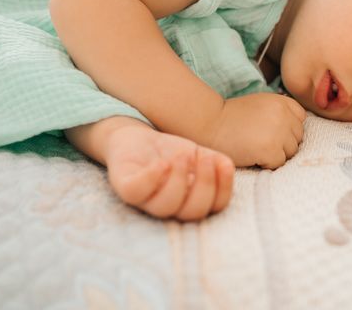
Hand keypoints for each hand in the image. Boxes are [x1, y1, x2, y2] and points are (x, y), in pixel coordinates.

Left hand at [104, 124, 234, 220]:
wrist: (137, 139)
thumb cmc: (172, 152)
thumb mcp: (201, 155)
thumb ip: (217, 163)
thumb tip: (225, 167)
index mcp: (191, 202)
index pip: (215, 207)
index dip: (223, 188)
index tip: (222, 163)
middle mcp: (170, 207)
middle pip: (192, 212)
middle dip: (204, 185)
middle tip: (205, 159)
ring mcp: (146, 202)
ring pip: (165, 207)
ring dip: (179, 180)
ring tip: (182, 156)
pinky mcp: (126, 189)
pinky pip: (136, 192)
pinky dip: (151, 178)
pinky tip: (162, 163)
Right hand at [207, 93, 305, 168]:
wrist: (208, 123)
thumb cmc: (231, 117)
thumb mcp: (260, 104)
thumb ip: (279, 113)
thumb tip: (295, 130)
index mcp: (282, 102)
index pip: (300, 119)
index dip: (287, 128)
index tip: (269, 130)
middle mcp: (284, 115)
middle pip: (297, 138)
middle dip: (282, 143)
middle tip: (258, 140)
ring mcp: (279, 132)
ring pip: (290, 153)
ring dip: (275, 154)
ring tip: (254, 147)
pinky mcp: (270, 149)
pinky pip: (278, 164)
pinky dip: (266, 163)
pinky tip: (251, 154)